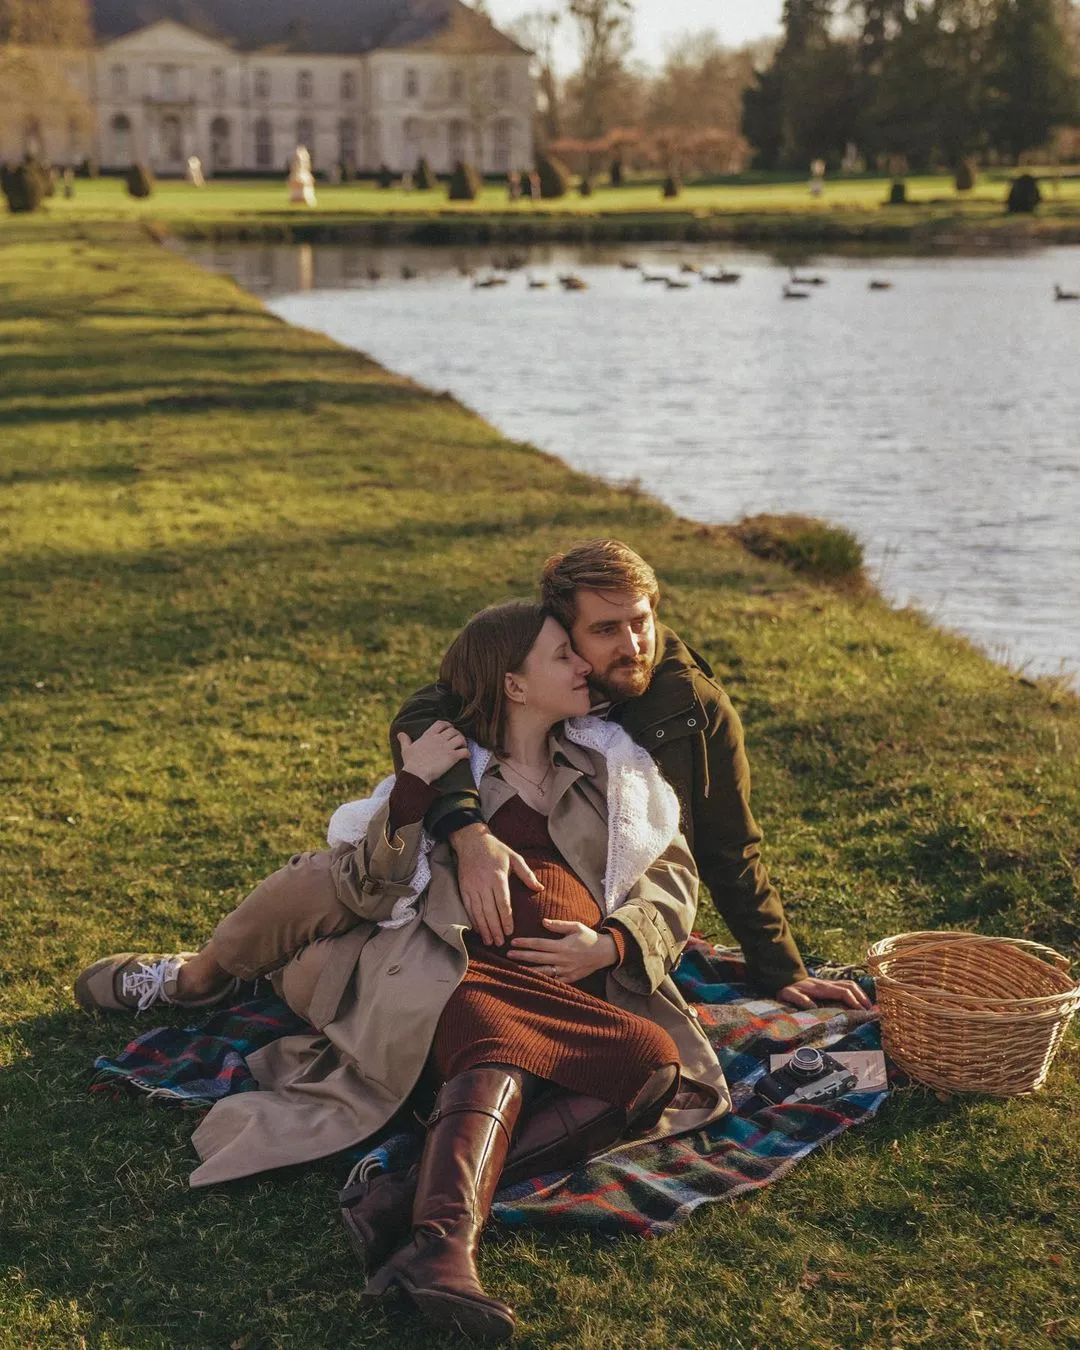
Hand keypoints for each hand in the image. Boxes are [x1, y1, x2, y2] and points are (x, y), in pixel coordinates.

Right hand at [396, 722, 468, 784]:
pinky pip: (465, 751)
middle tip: (458, 741)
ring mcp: (447, 747)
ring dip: (464, 742)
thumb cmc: (411, 763)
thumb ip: (405, 740)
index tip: (449, 729)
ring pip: (461, 738)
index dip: (448, 725)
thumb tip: (400, 733)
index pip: (441, 724)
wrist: (416, 774)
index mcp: (429, 735)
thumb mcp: (406, 749)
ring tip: (463, 747)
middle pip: (453, 731)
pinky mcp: (452, 757)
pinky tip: (466, 756)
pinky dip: (467, 753)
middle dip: (457, 734)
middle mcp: (439, 739)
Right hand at [450, 823, 541, 945]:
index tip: (510, 931)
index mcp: (498, 877)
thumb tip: (540, 888)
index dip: (506, 919)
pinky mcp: (464, 888)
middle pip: (490, 911)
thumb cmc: (496, 850)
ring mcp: (472, 887)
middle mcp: (484, 884)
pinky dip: (473, 920)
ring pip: (478, 912)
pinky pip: (468, 908)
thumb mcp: (514, 858)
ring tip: (489, 941)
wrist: (472, 841)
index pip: (503, 903)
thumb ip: (527, 874)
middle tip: (499, 943)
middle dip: (495, 929)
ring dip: (483, 928)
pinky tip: (478, 930)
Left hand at [507, 919, 617, 983]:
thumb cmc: (588, 937)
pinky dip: (542, 980)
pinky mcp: (569, 979)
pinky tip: (531, 979)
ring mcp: (566, 971)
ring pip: (543, 972)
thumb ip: (559, 924)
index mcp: (563, 946)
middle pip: (537, 958)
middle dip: (521, 956)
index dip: (525, 943)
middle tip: (508, 954)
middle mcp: (562, 959)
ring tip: (514, 969)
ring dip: (528, 970)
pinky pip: (553, 981)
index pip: (539, 944)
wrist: (604, 953)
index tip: (514, 942)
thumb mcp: (576, 926)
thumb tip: (543, 921)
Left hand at [775, 977, 872, 1010]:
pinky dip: (855, 992)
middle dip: (862, 998)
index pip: (843, 992)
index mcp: (821, 988)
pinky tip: (858, 1000)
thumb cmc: (787, 988)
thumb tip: (812, 1007)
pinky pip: (845, 985)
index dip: (854, 1001)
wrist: (784, 978)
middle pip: (850, 986)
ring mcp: (828, 983)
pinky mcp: (828, 984)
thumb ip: (799, 999)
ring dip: (860, 994)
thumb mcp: (789, 994)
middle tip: (870, 1011)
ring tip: (868, 1007)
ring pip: (850, 984)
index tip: (862, 1011)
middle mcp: (827, 983)